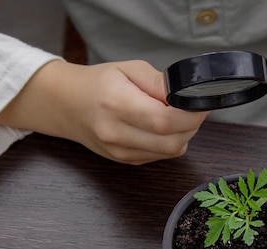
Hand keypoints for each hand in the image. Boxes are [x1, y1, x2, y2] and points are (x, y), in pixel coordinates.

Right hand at [0, 60, 208, 164]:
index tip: (201, 104)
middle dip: (192, 126)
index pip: (165, 120)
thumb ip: (159, 82)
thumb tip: (185, 94)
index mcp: (116, 104)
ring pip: (169, 152)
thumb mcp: (128, 68)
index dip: (191, 115)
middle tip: (193, 110)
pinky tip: (161, 128)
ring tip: (176, 116)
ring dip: (183, 136)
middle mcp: (116, 133)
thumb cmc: (97, 83)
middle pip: (172, 142)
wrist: (65, 104)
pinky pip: (159, 157)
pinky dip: (169, 143)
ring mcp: (119, 152)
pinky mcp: (124, 161)